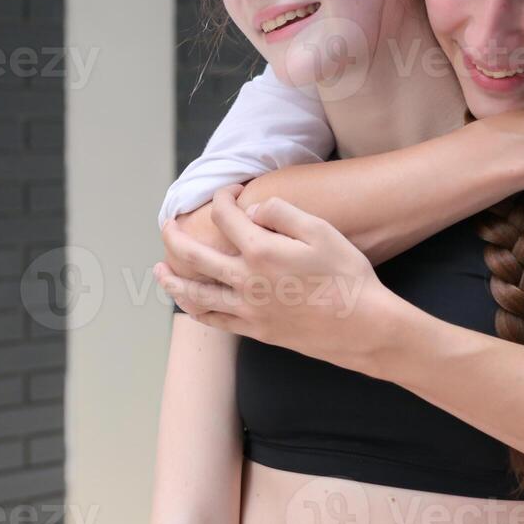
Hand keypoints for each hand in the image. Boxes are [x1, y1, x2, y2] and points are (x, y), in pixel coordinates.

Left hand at [155, 184, 394, 372]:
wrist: (364, 327)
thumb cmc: (348, 276)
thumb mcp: (321, 231)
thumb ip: (281, 213)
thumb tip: (251, 211)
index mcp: (261, 251)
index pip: (226, 217)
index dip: (223, 198)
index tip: (229, 192)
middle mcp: (246, 281)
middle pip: (194, 256)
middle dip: (174, 237)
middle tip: (166, 226)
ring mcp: (249, 310)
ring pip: (196, 295)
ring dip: (172, 281)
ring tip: (159, 271)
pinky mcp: (257, 331)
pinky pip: (215, 321)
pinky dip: (197, 310)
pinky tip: (190, 305)